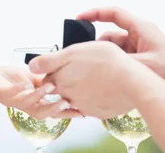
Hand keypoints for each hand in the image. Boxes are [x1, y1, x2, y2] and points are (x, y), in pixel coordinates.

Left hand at [0, 66, 71, 120]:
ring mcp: (14, 100)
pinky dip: (19, 88)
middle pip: (43, 113)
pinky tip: (25, 83)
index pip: (53, 109)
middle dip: (55, 109)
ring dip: (39, 96)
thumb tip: (63, 79)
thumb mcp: (32, 77)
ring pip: (29, 104)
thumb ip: (46, 81)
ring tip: (50, 86)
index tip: (81, 109)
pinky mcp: (2, 93)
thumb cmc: (9, 79)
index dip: (67, 111)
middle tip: (67, 102)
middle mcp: (25, 104)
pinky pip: (11, 93)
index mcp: (34, 101)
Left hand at [29, 41, 145, 118]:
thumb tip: (31, 66)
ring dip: (81, 89)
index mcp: (60, 79)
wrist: (132, 82)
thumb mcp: (74, 51)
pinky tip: (103, 87)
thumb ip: (50, 60)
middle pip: (61, 87)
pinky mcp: (97, 113)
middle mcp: (68, 96)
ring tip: (95, 77)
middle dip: (68, 79)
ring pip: (75, 97)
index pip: (49, 76)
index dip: (57, 68)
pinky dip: (94, 97)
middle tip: (84, 70)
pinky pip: (90, 105)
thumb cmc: (107, 61)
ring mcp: (82, 106)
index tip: (67, 64)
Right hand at [77, 7, 164, 85]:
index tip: (79, 19)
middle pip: (111, 36)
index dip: (94, 14)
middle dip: (99, 46)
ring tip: (98, 70)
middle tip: (86, 56)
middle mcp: (140, 36)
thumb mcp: (143, 65)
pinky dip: (117, 67)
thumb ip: (119, 62)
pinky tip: (110, 78)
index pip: (113, 14)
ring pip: (117, 50)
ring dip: (109, 58)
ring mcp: (143, 50)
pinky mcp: (145, 62)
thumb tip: (98, 61)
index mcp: (140, 28)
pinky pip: (124, 61)